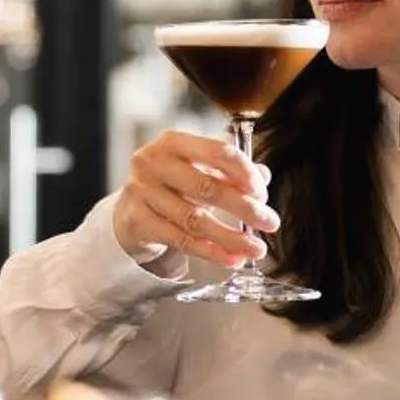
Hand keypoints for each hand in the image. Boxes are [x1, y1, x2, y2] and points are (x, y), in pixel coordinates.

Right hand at [111, 131, 280, 268]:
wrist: (130, 210)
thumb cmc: (170, 185)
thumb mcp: (198, 170)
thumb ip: (229, 171)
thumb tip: (263, 177)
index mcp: (173, 142)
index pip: (217, 152)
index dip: (244, 173)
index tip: (262, 193)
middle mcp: (153, 162)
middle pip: (207, 188)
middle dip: (245, 208)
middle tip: (269, 222)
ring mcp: (142, 192)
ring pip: (195, 220)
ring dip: (231, 237)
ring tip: (255, 248)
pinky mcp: (137, 221)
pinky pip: (181, 240)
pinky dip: (211, 251)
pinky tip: (231, 258)